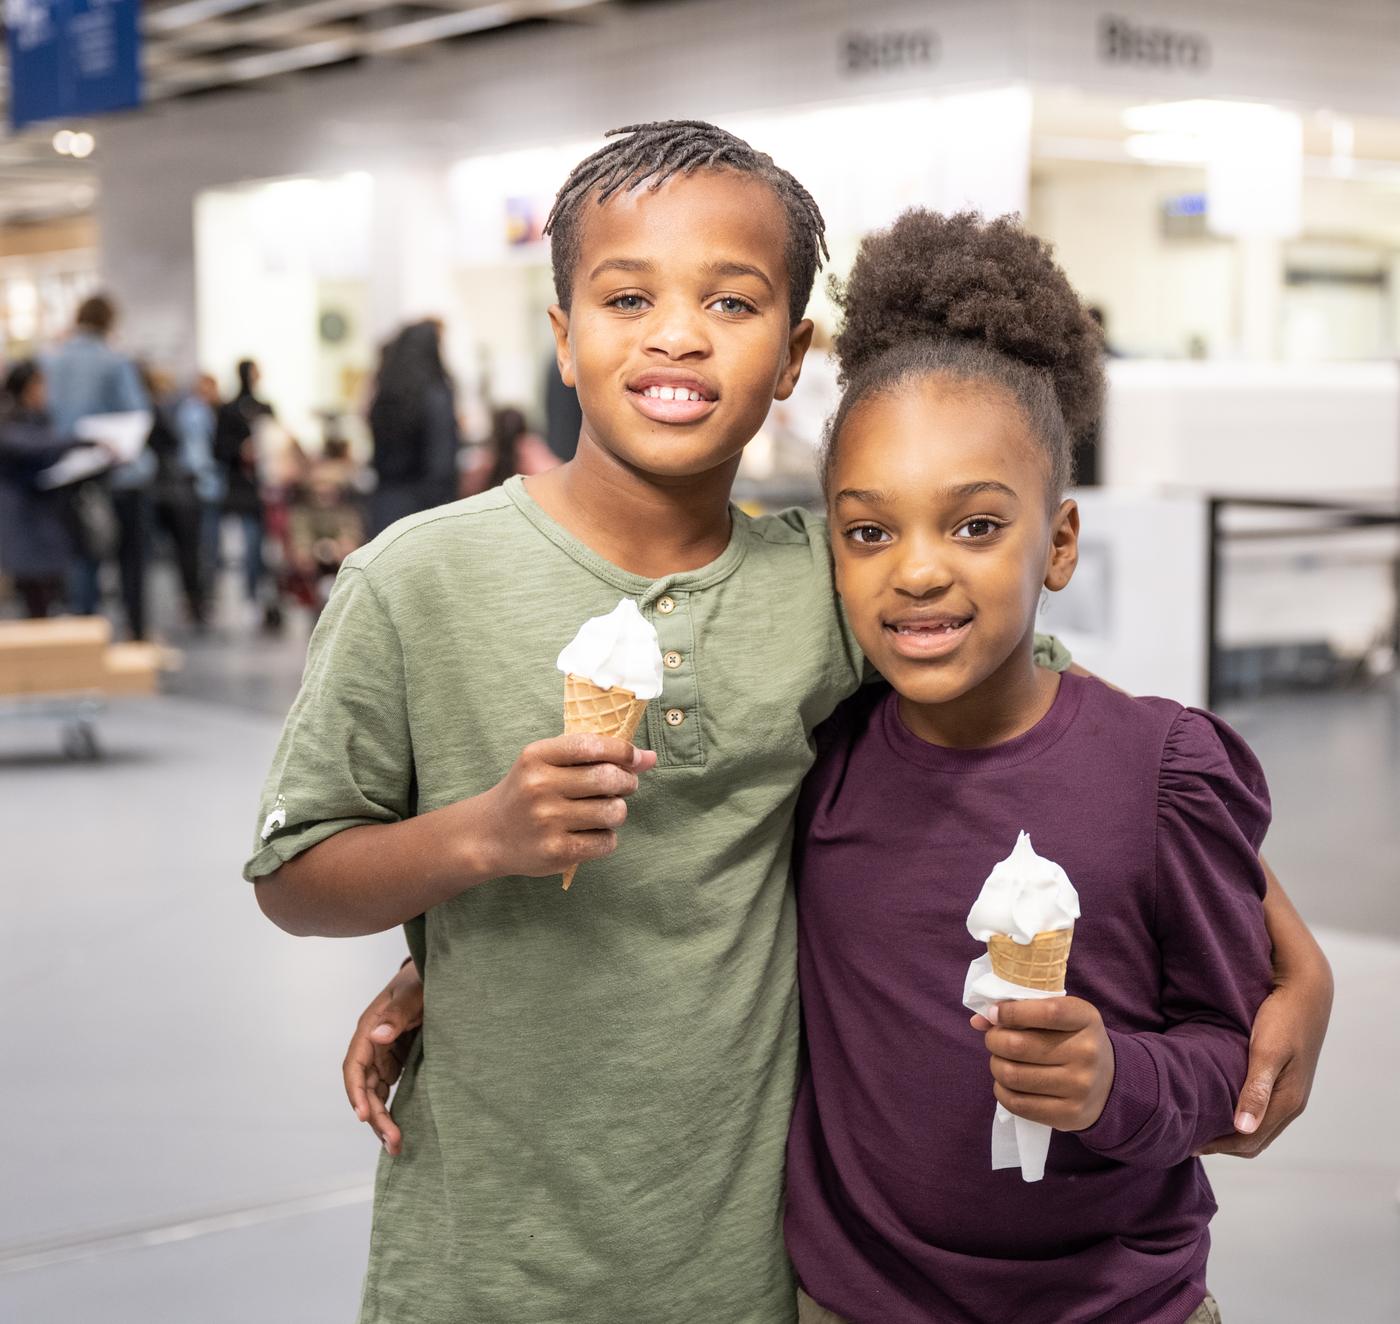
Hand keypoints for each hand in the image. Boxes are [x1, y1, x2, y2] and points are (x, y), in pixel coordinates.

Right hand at [343, 958, 423, 1154]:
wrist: (435, 976)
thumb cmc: (421, 980)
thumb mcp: (413, 993)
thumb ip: (397, 1013)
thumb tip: (376, 1035)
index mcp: (369, 1028)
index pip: (354, 1067)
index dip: (356, 1093)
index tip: (364, 1116)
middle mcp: (371, 1045)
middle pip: (364, 1088)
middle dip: (375, 1117)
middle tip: (393, 1141)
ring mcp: (382, 1055)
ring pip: (374, 1093)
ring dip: (382, 1119)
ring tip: (396, 1145)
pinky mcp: (395, 1060)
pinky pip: (387, 1089)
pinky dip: (391, 1109)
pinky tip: (399, 1128)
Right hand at [476, 734, 656, 878]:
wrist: (489, 834)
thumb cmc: (527, 792)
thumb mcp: (547, 763)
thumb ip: (594, 755)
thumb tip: (649, 758)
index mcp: (537, 756)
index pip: (591, 746)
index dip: (623, 751)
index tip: (636, 759)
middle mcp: (539, 786)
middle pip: (609, 778)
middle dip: (627, 782)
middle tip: (623, 786)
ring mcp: (547, 821)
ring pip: (613, 812)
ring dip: (617, 811)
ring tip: (604, 811)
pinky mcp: (556, 851)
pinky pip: (606, 842)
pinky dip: (606, 837)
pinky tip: (591, 834)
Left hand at [971, 997, 1115, 1131]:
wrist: (1110, 1084)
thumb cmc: (1072, 1041)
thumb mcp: (1059, 1018)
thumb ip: (1021, 1011)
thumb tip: (979, 1019)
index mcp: (1085, 1019)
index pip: (1047, 1012)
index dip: (1012, 1012)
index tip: (994, 1013)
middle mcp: (1087, 1052)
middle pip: (1018, 1046)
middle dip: (994, 1040)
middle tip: (995, 1040)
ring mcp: (1080, 1086)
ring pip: (1012, 1075)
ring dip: (996, 1066)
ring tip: (1001, 1061)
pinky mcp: (1069, 1114)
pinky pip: (1018, 1104)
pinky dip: (1001, 1091)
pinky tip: (1006, 1083)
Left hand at [1195, 958, 1333, 1157]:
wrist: (1306, 992)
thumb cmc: (1282, 1018)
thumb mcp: (1266, 1052)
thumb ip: (1256, 1090)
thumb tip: (1242, 1128)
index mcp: (1287, 1101)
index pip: (1249, 1140)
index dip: (1218, 1147)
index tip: (1186, 1145)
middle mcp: (1291, 1103)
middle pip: (1254, 1140)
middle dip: (1222, 1145)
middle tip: (1186, 1140)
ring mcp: (1290, 1093)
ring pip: (1259, 1127)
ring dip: (1231, 1134)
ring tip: (1198, 1126)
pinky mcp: (1285, 1080)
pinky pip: (1262, 1111)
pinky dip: (1239, 1117)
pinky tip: (1218, 1104)